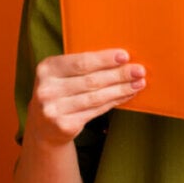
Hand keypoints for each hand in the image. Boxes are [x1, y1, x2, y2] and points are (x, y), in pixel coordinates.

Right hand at [27, 49, 145, 146]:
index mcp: (47, 69)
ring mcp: (53, 109)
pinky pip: (96, 111)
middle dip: (119, 75)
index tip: (125, 56)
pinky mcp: (64, 126)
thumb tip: (122, 59)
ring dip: (121, 90)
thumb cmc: (61, 91)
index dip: (104, 59)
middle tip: (139, 70)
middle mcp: (46, 89)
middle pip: (91, 81)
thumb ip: (83, 65)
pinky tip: (127, 95)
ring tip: (138, 83)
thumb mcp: (62, 74)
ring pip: (96, 97)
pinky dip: (114, 102)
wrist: (44, 126)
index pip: (80, 62)